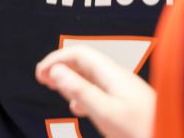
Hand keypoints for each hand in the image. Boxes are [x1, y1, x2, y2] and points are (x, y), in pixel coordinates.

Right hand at [35, 45, 154, 137]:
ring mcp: (123, 89)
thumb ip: (80, 90)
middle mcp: (118, 77)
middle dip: (61, 66)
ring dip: (70, 80)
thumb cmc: (142, 130)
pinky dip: (83, 93)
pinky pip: (99, 90)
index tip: (41, 74)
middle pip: (84, 62)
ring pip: (90, 76)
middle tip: (42, 79)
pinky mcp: (126, 102)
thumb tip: (56, 71)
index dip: (57, 59)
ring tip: (55, 89)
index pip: (79, 53)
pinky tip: (79, 108)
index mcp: (113, 74)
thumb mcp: (105, 111)